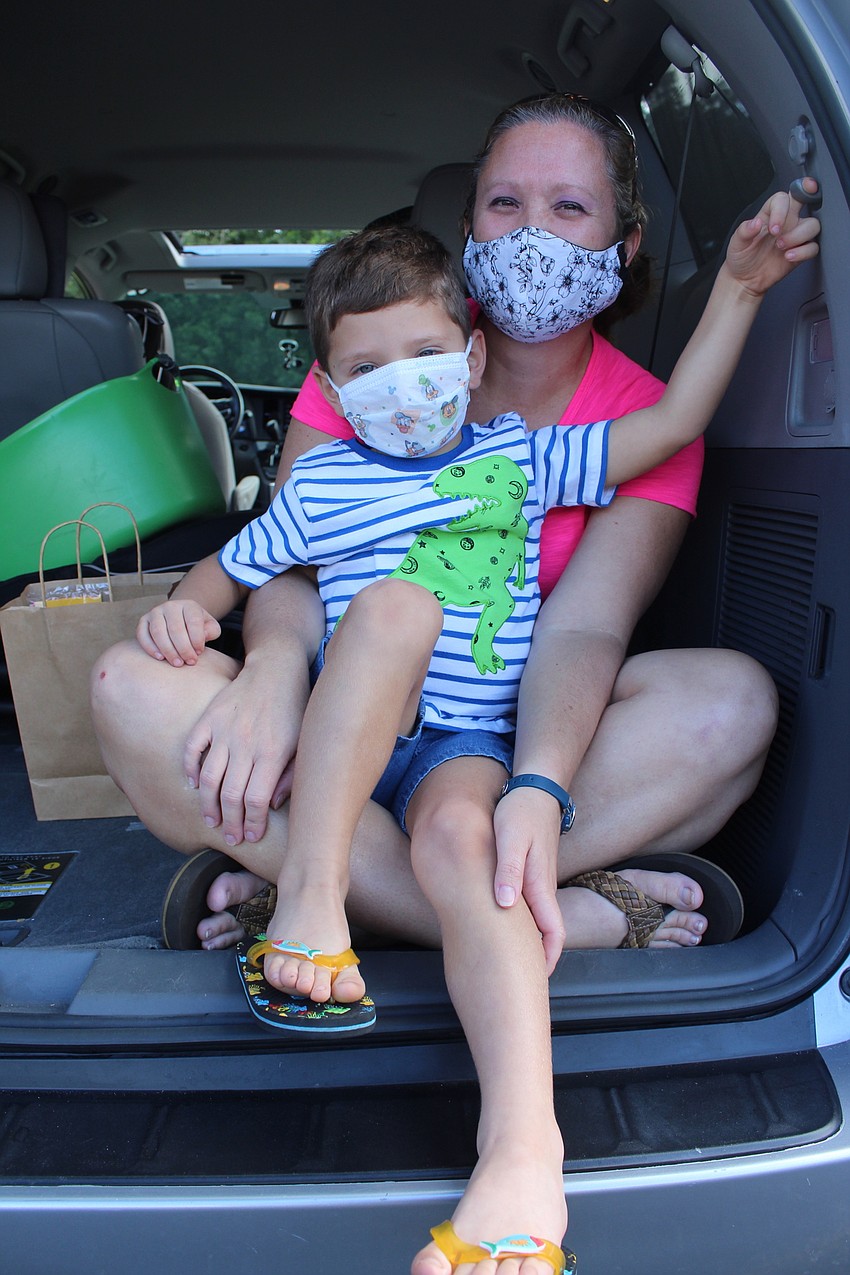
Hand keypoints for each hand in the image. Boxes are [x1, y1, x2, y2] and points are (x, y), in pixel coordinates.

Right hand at [136, 600, 220, 666]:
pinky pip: (142, 635)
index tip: (199, 653)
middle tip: (189, 662)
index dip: (197, 639)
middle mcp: (170, 606)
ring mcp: (155, 612)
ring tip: (177, 663)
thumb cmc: (196, 627)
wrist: (180, 619)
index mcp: (189, 605)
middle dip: (183, 648)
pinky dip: (150, 647)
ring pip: (158, 632)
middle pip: (175, 629)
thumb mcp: (210, 627)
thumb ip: (211, 631)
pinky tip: (160, 658)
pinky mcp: (143, 621)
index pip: (193, 622)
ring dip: (168, 650)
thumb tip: (202, 637)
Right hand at [184, 653, 306, 844]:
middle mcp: (247, 744)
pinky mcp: (210, 717)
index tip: (250, 836)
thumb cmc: (295, 711)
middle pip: (231, 795)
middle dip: (230, 823)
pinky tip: (192, 784)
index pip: (256, 800)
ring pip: (208, 778)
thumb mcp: (303, 744)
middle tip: (229, 838)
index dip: (251, 823)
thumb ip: (291, 777)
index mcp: (273, 753)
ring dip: (207, 804)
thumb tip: (271, 806)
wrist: (277, 670)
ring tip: (211, 820)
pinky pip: (192, 749)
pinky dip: (188, 769)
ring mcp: (225, 730)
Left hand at [493, 787, 565, 974]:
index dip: (548, 958)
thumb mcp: (510, 839)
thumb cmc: (521, 812)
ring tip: (509, 956)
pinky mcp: (533, 869)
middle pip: (546, 930)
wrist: (537, 787)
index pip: (553, 931)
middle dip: (537, 956)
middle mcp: (542, 886)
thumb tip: (504, 905)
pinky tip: (503, 919)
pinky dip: (521, 918)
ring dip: (530, 938)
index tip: (536, 978)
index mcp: (539, 884)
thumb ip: (508, 871)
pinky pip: (530, 902)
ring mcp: (539, 878)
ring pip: (538, 917)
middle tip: (520, 976)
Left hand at [725, 179, 819, 296]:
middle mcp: (786, 221)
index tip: (773, 229)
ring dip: (798, 236)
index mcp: (770, 213)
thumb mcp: (736, 243)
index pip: (782, 199)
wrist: (745, 279)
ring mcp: (795, 235)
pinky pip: (813, 247)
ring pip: (813, 225)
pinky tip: (788, 257)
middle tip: (789, 222)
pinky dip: (803, 252)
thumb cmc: (741, 256)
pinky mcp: (801, 251)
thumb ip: (744, 231)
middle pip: (805, 199)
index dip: (781, 210)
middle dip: (808, 197)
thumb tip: (755, 223)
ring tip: (781, 247)